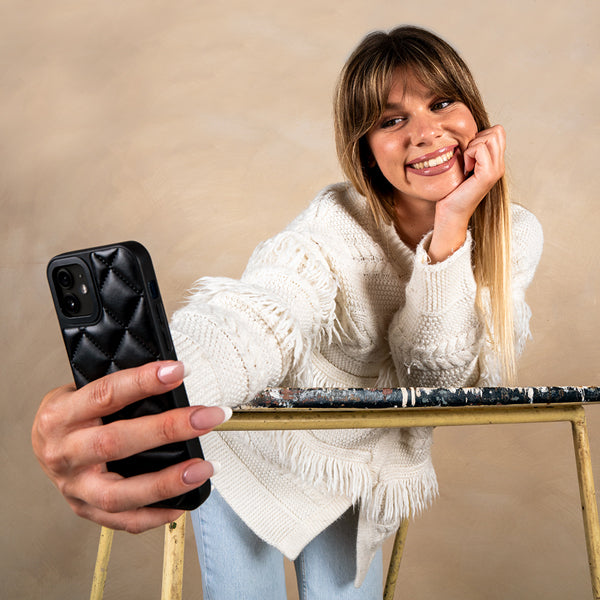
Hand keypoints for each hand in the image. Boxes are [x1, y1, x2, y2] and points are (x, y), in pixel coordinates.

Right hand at [32, 361, 228, 532]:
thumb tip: (171, 376)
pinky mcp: (85, 509)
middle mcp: (64, 453)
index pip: (105, 394)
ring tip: (204, 468)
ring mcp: (74, 487)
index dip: (144, 382)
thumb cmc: (70, 414)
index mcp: (61, 415)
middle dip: (168, 429)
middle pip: (116, 443)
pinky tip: (182, 503)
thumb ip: (117, 390)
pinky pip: (123, 521)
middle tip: (207, 418)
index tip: (179, 371)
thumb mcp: (79, 391)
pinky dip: (155, 515)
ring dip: (167, 482)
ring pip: (120, 493)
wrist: (39, 445)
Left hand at [429, 125, 505, 261]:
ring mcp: (496, 170)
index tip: (468, 154)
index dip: (481, 135)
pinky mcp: (487, 174)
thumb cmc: (452, 191)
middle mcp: (499, 166)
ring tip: (466, 164)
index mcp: (495, 163)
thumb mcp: (463, 166)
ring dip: (473, 146)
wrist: (451, 213)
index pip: (498, 132)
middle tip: (467, 158)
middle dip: (478, 138)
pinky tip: (465, 169)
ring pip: (490, 136)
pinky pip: (480, 148)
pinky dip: (469, 154)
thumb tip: (467, 134)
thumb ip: (471, 151)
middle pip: (497, 131)